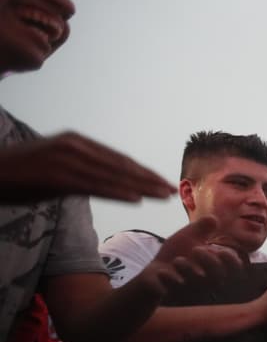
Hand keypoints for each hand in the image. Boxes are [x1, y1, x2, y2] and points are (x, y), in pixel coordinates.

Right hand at [0, 132, 174, 203]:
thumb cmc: (19, 175)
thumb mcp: (55, 169)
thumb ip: (81, 172)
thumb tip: (104, 183)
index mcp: (77, 142)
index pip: (118, 159)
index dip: (143, 172)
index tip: (163, 183)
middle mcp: (75, 146)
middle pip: (121, 165)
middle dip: (148, 179)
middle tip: (172, 191)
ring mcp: (66, 160)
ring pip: (112, 176)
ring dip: (140, 186)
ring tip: (162, 195)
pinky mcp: (57, 176)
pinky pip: (93, 186)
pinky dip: (116, 192)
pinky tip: (135, 199)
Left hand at [134, 217, 243, 297]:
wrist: (155, 271)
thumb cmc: (177, 253)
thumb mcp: (189, 237)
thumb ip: (201, 228)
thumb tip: (213, 218)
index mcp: (215, 266)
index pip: (234, 269)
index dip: (231, 261)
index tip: (221, 250)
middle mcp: (208, 280)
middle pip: (218, 276)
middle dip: (209, 261)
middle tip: (196, 250)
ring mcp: (192, 289)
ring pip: (198, 283)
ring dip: (187, 269)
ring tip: (177, 260)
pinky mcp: (175, 294)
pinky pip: (175, 289)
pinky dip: (169, 279)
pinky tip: (162, 272)